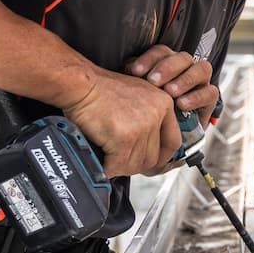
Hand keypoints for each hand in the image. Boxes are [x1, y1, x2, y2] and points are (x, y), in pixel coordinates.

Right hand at [58, 67, 179, 177]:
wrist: (80, 84)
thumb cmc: (100, 90)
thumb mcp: (136, 95)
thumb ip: (148, 118)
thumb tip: (148, 147)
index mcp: (163, 103)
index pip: (173, 141)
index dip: (162, 157)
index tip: (154, 164)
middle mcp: (157, 114)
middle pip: (153, 157)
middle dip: (135, 164)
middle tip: (120, 160)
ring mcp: (142, 127)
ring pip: (136, 164)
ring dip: (119, 166)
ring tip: (107, 157)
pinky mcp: (125, 138)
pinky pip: (119, 165)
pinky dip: (108, 167)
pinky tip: (101, 160)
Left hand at [124, 45, 218, 123]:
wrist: (164, 136)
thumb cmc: (149, 111)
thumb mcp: (140, 95)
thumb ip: (136, 80)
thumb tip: (128, 69)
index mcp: (167, 63)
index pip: (162, 52)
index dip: (150, 59)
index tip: (135, 71)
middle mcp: (186, 69)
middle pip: (183, 58)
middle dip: (168, 68)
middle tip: (154, 81)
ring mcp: (200, 82)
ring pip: (202, 70)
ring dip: (185, 79)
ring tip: (170, 92)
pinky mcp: (209, 99)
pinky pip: (210, 92)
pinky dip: (196, 97)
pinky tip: (182, 105)